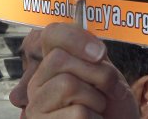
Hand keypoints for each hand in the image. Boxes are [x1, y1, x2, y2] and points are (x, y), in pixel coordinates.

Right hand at [24, 23, 138, 118]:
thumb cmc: (111, 109)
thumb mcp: (105, 77)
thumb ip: (94, 58)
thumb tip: (95, 50)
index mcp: (51, 66)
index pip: (52, 35)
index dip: (75, 38)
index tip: (100, 54)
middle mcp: (37, 83)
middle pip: (58, 59)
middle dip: (96, 74)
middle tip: (109, 91)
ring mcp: (36, 105)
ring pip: (68, 85)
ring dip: (96, 100)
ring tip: (96, 111)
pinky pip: (78, 113)